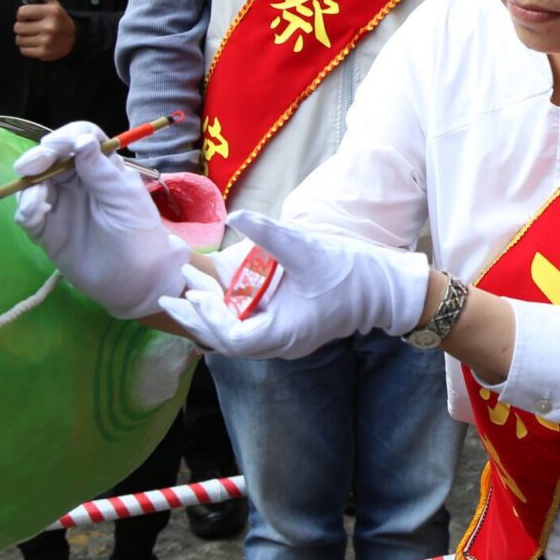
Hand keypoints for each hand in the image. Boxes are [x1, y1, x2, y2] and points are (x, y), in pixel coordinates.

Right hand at [13, 120, 189, 318]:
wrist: (135, 279)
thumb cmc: (138, 232)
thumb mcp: (125, 198)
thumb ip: (101, 171)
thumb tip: (81, 140)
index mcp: (100, 167)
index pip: (79, 139)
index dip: (66, 137)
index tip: (57, 145)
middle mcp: (76, 181)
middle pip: (50, 158)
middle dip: (38, 158)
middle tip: (29, 166)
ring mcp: (59, 204)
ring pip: (34, 183)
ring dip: (29, 184)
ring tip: (39, 200)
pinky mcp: (46, 229)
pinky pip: (27, 213)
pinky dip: (26, 208)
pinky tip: (36, 213)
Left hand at [16, 0, 76, 60]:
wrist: (76, 39)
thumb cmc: (61, 20)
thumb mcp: (54, 4)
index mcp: (50, 12)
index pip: (22, 12)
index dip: (21, 14)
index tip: (26, 16)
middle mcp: (48, 27)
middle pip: (18, 27)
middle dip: (22, 27)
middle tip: (30, 26)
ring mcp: (46, 41)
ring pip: (19, 39)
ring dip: (23, 38)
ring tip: (33, 35)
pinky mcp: (44, 53)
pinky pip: (23, 50)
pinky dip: (27, 48)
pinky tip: (35, 43)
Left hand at [158, 209, 429, 359]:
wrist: (390, 288)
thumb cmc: (352, 272)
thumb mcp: (308, 249)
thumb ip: (268, 234)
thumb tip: (235, 215)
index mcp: (283, 333)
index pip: (230, 337)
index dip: (205, 316)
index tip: (189, 290)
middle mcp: (282, 343)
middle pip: (228, 341)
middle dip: (198, 318)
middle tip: (170, 297)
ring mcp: (288, 337)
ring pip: (238, 335)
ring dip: (212, 315)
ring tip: (189, 293)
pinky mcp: (293, 326)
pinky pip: (252, 327)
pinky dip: (231, 313)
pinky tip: (221, 295)